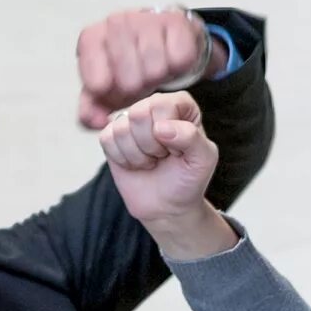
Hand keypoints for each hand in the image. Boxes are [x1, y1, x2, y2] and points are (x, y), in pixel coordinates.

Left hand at [75, 5, 210, 128]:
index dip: (111, 96)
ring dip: (159, 78)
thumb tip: (96, 122)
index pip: (96, 83)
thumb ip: (92, 109)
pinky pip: (180, 58)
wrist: (162, 40)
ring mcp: (145, 19)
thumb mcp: (107, 89)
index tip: (116, 91)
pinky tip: (170, 60)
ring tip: (155, 71)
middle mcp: (116, 23)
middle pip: (129, 80)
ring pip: (156, 69)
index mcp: (93, 39)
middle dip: (138, 90)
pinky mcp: (175, 20)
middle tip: (141, 82)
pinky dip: (178, 67)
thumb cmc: (131, 65)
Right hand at [97, 92, 232, 259]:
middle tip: (162, 156)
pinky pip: (107, 139)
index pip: (164, 105)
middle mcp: (153, 106)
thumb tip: (160, 127)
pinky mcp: (112, 135)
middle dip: (151, 145)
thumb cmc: (188, 179)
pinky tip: (136, 164)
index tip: (178, 150)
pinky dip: (123, 160)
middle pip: (138, 113)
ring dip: (138, 155)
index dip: (170, 134)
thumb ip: (192, 137)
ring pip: (121, 128)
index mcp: (180, 105)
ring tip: (151, 161)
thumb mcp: (204, 159)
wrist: (168, 206)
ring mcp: (130, 119)